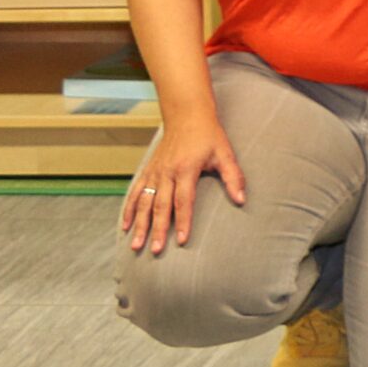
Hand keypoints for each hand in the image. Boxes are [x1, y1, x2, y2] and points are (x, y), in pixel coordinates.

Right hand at [121, 113, 246, 254]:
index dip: (183, 221)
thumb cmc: (209, 136)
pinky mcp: (148, 170)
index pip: (184, 201)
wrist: (187, 115)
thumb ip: (234, 177)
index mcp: (186, 169)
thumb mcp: (225, 153)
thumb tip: (242, 199)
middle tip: (154, 251)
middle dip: (158, 230)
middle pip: (161, 206)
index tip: (182, 240)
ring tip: (135, 245)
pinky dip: (128, 209)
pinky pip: (135, 192)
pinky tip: (125, 226)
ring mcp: (155, 172)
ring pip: (144, 203)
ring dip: (139, 225)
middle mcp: (167, 173)